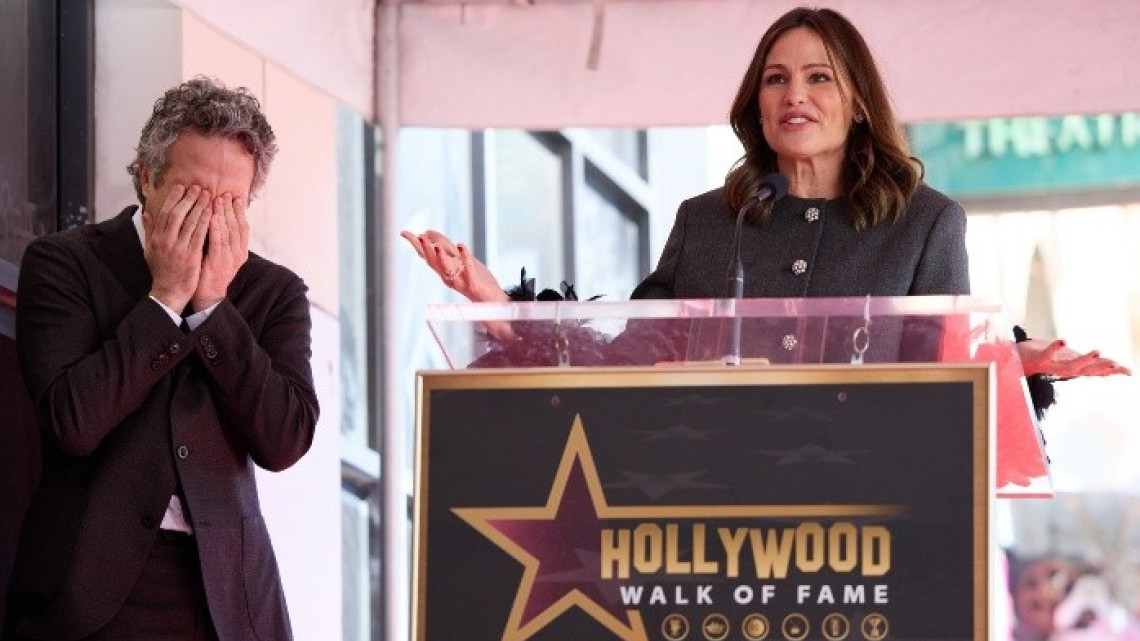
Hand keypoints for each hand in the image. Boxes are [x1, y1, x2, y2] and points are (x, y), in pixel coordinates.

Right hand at [143, 184, 211, 311]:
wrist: (168, 292)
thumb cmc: (161, 270)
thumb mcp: (150, 249)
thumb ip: (149, 230)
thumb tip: (145, 213)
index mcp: (155, 238)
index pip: (164, 212)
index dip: (173, 198)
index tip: (181, 186)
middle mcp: (165, 241)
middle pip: (176, 214)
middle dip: (188, 199)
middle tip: (198, 187)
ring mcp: (178, 248)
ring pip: (189, 222)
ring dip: (199, 206)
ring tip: (208, 195)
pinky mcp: (190, 256)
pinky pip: (199, 235)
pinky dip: (205, 222)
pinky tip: (212, 213)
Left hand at [191, 194, 249, 311]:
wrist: (209, 296)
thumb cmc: (212, 273)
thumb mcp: (222, 255)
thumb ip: (223, 239)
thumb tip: (221, 221)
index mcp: (241, 252)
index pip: (243, 227)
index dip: (240, 212)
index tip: (235, 197)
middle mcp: (238, 254)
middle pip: (236, 226)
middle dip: (231, 209)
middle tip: (226, 193)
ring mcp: (229, 258)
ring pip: (228, 231)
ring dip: (224, 214)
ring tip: (218, 199)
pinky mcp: (218, 261)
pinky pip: (217, 240)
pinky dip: (215, 227)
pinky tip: (211, 216)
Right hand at [400, 230, 507, 302]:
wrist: (491, 299)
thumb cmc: (474, 277)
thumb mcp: (458, 258)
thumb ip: (444, 246)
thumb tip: (427, 232)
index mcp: (443, 270)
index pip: (426, 256)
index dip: (415, 245)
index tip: (404, 232)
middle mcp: (448, 277)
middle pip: (433, 262)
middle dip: (425, 250)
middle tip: (419, 236)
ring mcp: (460, 281)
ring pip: (447, 269)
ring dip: (441, 257)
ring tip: (436, 245)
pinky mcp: (473, 284)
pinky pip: (469, 271)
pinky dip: (465, 259)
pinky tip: (461, 247)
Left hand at [1018, 339, 1132, 378]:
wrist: (1017, 357)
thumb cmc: (1048, 358)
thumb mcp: (1073, 359)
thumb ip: (1091, 363)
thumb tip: (1117, 366)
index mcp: (1074, 367)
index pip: (1095, 371)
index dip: (1111, 372)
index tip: (1129, 371)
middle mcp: (1064, 368)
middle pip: (1086, 371)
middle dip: (1101, 368)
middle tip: (1116, 363)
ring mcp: (1051, 365)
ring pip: (1069, 367)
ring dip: (1084, 360)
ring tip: (1098, 351)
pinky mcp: (1038, 358)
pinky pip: (1047, 354)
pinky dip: (1055, 348)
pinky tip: (1064, 340)